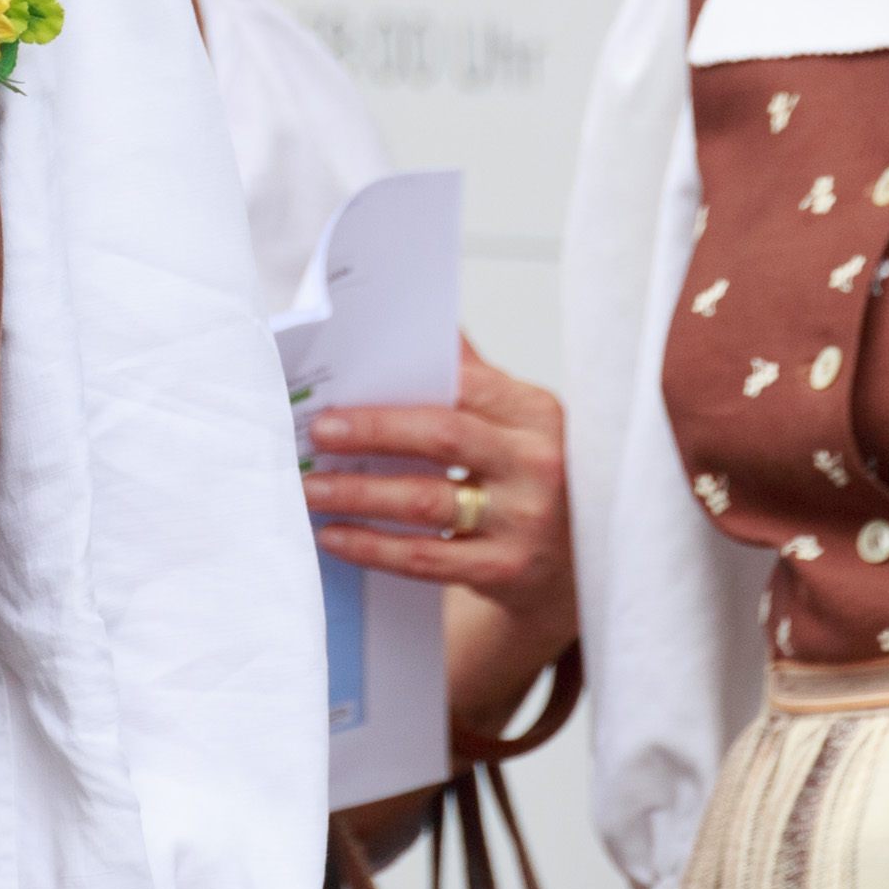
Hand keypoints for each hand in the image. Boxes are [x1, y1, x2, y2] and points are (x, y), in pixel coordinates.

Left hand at [308, 335, 577, 741]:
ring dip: (357, 492)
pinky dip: (372, 547)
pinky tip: (334, 536)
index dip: (396, 382)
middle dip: (371, 430)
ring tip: (310, 487)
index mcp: (535, 412)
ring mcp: (527, 519)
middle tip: (318, 430)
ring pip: (424, 500)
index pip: (459, 385)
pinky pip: (425, 557)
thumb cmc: (529, 479)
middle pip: (441, 436)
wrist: (578, 567)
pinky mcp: (509, 570)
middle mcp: (539, 462)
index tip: (338, 381)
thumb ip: (469, 377)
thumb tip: (419, 319)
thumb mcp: (514, 424)